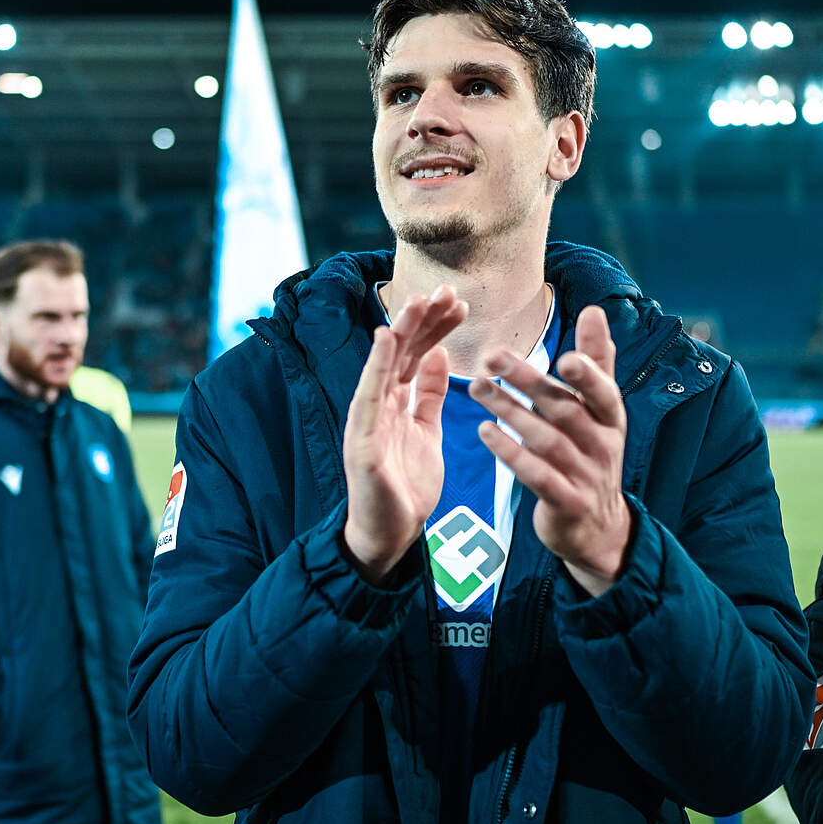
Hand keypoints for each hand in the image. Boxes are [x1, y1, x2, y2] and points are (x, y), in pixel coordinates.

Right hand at [342, 286, 467, 583]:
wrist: (391, 533)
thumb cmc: (406, 486)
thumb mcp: (427, 431)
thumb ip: (430, 395)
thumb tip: (438, 355)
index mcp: (396, 401)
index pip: (416, 353)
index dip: (436, 326)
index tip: (460, 303)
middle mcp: (379, 403)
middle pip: (401, 350)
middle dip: (423, 318)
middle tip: (446, 290)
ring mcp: (368, 419)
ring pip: (383, 364)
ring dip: (401, 329)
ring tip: (418, 299)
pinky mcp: (362, 439)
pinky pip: (369, 396)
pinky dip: (376, 365)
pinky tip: (386, 338)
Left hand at [468, 305, 630, 596]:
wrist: (596, 526)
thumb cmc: (591, 453)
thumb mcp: (600, 410)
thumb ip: (597, 362)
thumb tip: (594, 310)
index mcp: (611, 418)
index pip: (603, 391)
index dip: (588, 375)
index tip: (564, 356)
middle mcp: (603, 445)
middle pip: (565, 410)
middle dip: (529, 382)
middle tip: (491, 357)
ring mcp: (585, 476)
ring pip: (546, 440)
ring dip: (510, 411)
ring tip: (476, 388)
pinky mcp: (565, 502)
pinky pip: (536, 475)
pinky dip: (511, 453)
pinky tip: (485, 430)